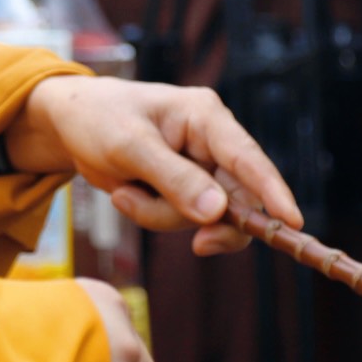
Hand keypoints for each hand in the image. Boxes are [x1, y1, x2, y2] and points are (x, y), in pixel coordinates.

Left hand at [2, 78, 301, 252]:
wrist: (69, 124)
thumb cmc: (98, 119)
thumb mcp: (128, 146)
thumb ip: (173, 178)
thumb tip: (218, 212)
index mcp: (205, 117)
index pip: (247, 157)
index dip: (273, 191)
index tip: (292, 221)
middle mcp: (211, 142)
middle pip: (236, 198)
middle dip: (202, 218)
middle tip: (198, 245)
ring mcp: (199, 168)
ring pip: (204, 216)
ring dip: (161, 215)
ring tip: (123, 192)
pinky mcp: (183, 189)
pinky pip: (182, 219)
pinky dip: (152, 215)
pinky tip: (126, 194)